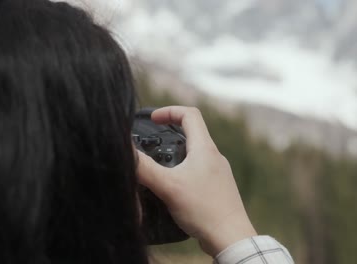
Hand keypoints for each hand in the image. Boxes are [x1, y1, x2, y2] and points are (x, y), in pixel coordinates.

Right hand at [136, 106, 256, 256]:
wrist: (230, 237)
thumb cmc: (204, 209)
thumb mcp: (168, 186)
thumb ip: (145, 168)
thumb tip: (127, 151)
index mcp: (205, 149)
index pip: (189, 115)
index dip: (169, 111)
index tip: (153, 119)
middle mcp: (214, 157)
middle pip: (192, 133)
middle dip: (169, 133)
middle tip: (152, 140)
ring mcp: (218, 173)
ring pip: (194, 154)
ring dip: (176, 154)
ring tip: (158, 166)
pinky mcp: (217, 188)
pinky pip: (197, 172)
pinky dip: (183, 172)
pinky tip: (172, 188)